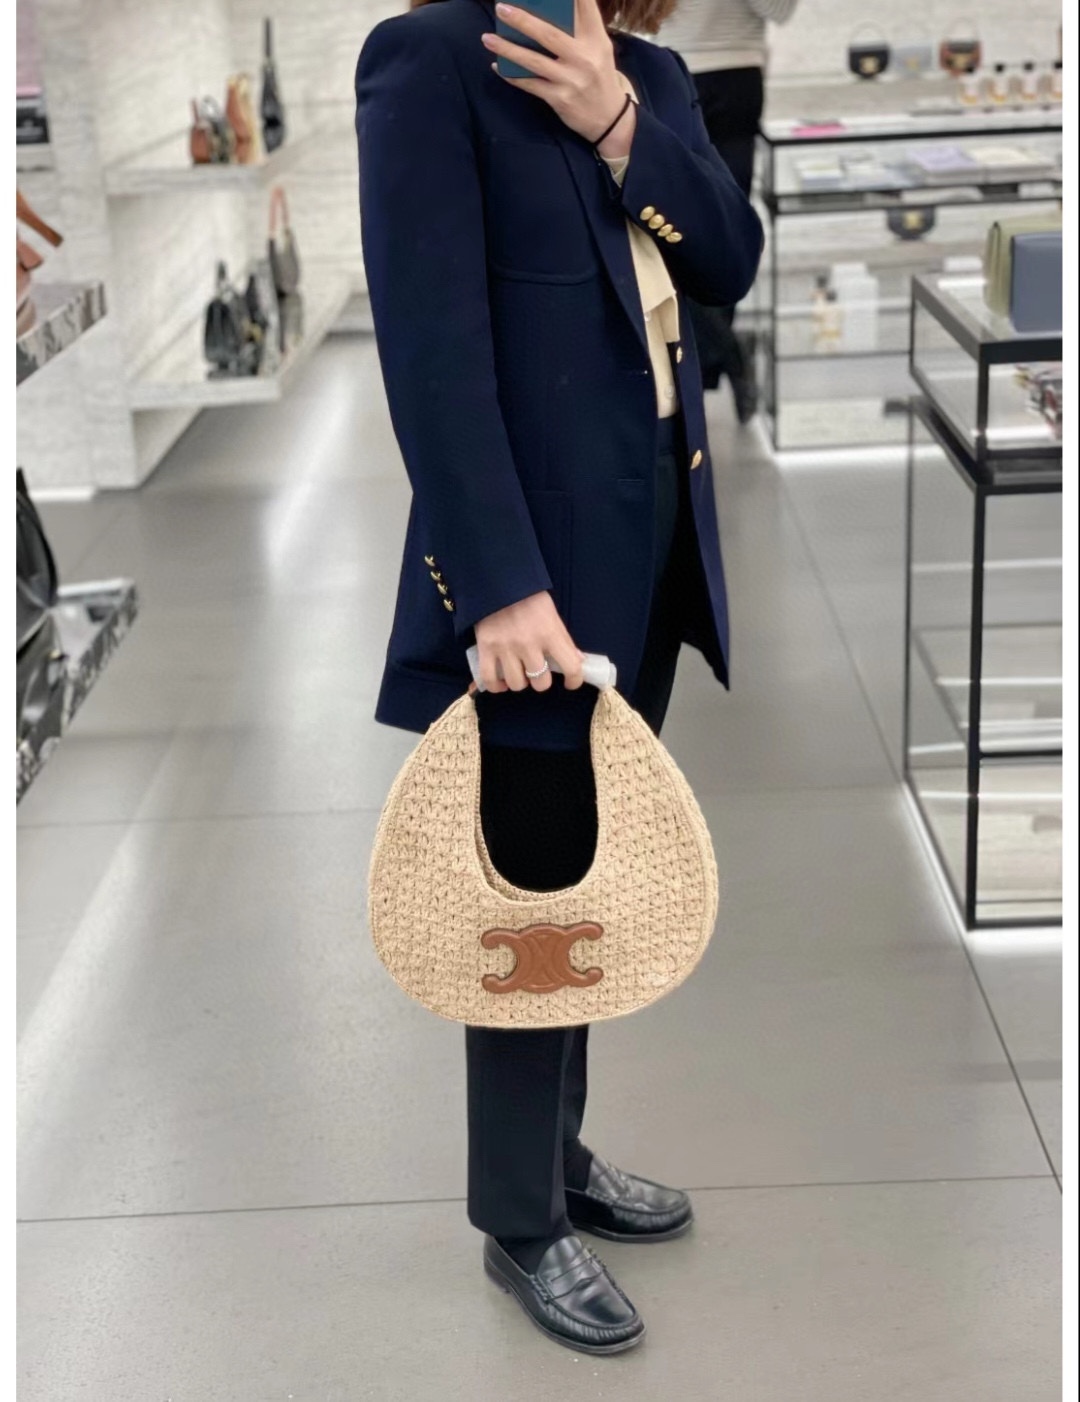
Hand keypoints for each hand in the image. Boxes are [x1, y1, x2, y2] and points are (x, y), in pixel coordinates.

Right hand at [474, 591, 584, 694]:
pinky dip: (496, 686)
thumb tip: (578, 661)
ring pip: (517, 684)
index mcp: (550, 633)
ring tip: (519, 673)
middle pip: (540, 682)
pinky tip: (502, 682)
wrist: (498, 581)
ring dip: (521, 682)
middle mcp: (529, 644)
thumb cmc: (529, 598)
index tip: (570, 682)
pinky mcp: (485, 648)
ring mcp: (505, 648)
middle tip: (538, 671)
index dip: (574, 680)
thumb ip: (564, 640)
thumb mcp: (552, 615)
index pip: (571, 667)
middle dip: (541, 680)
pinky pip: (490, 679)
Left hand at [482, 0, 636, 157]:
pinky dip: (511, 75)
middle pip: (548, 34)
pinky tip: (497, 66)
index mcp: (596, 39)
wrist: (609, 118)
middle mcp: (584, 57)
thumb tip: (544, 12)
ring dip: (508, 49)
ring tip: (487, 38)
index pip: (585, 8)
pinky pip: (530, 84)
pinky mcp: (560, 99)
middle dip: (522, 20)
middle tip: (501, 8)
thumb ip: (579, 30)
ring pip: (534, 61)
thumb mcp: (598, 48)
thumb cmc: (598, 75)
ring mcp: (571, 80)